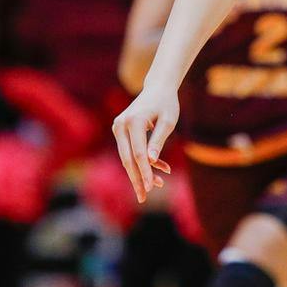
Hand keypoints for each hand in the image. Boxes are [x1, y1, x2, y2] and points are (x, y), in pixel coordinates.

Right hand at [112, 84, 178, 203]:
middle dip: (137, 179)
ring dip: (141, 172)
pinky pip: (130, 151)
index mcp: (134, 121)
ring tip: (157, 185)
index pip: (138, 154)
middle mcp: (121, 124)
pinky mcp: (120, 130)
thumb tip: (150, 161)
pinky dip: (142, 161)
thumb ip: (158, 140)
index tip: (151, 188)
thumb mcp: (168, 121)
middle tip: (143, 198)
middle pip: (128, 159)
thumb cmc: (167, 104)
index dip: (145, 173)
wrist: (158, 88)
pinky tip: (160, 169)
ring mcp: (118, 127)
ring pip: (127, 157)